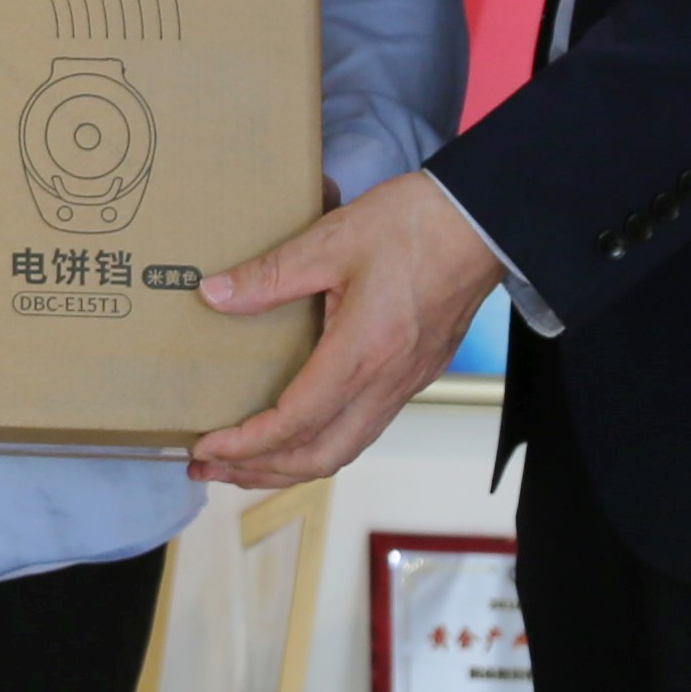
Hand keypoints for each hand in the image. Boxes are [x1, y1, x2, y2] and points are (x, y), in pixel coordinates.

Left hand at [183, 169, 499, 488]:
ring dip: (291, 464)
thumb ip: (269, 275)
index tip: (207, 446)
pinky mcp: (416, 373)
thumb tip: (213, 295)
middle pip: (320, 457)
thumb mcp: (331, 241)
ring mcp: (406, 382)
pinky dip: (322, 442)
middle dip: (261, 471)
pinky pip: (365, 428)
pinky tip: (298, 429)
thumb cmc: (415, 225)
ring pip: (345, 449)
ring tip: (245, 461)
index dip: (247, 444)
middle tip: (210, 467)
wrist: (483, 221)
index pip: (296, 423)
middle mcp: (387, 382)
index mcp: (363, 353)